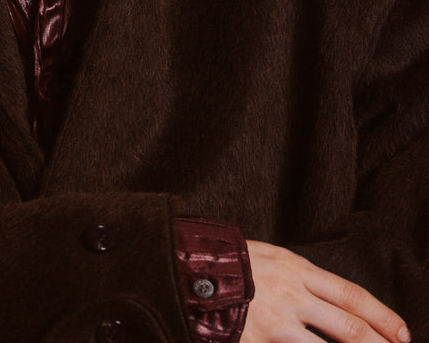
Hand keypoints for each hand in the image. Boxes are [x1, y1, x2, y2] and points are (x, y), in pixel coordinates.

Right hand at [243, 241, 409, 342]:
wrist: (188, 266)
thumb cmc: (229, 260)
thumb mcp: (270, 257)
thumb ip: (300, 278)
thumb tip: (333, 302)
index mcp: (296, 269)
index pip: (352, 295)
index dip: (382, 317)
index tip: (403, 334)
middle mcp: (292, 295)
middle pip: (350, 328)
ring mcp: (276, 323)